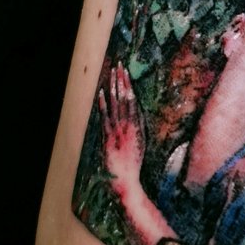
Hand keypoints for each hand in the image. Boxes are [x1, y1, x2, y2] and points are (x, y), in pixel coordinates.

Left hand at [98, 62, 143, 189]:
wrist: (125, 178)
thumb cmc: (133, 163)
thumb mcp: (141, 143)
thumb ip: (138, 126)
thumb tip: (135, 111)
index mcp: (137, 126)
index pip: (133, 100)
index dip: (128, 85)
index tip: (126, 72)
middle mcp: (128, 125)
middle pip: (124, 98)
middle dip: (121, 81)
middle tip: (119, 65)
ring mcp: (117, 130)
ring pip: (115, 104)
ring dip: (113, 88)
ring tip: (111, 73)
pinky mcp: (108, 136)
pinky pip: (106, 117)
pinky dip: (104, 104)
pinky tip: (103, 92)